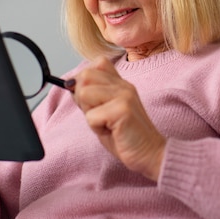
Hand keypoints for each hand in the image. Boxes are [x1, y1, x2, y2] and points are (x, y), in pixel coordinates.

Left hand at [69, 57, 165, 180]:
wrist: (150, 154)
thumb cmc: (125, 136)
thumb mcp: (104, 112)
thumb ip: (91, 97)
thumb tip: (69, 84)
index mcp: (120, 83)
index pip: (96, 64)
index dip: (85, 82)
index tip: (93, 101)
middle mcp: (123, 85)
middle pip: (84, 76)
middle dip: (82, 98)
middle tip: (98, 115)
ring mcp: (124, 95)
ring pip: (84, 93)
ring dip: (89, 113)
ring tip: (105, 123)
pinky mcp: (123, 110)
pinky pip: (91, 116)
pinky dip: (96, 128)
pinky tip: (111, 131)